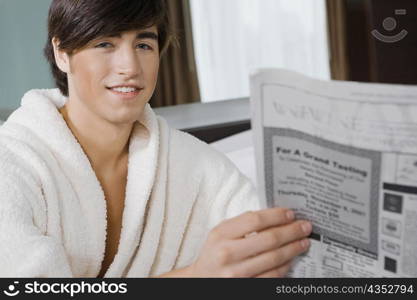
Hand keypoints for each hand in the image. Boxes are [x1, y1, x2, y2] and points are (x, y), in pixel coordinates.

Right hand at [188, 207, 311, 276]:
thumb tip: (274, 216)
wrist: (201, 280)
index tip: (290, 214)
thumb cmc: (214, 253)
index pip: (255, 220)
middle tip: (305, 227)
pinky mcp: (245, 287)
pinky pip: (272, 276)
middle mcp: (227, 254)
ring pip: (274, 259)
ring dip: (293, 249)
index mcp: (221, 234)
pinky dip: (285, 267)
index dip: (276, 216)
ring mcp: (236, 274)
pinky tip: (291, 259)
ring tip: (303, 242)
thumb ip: (241, 224)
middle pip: (269, 239)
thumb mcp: (220, 233)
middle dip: (291, 232)